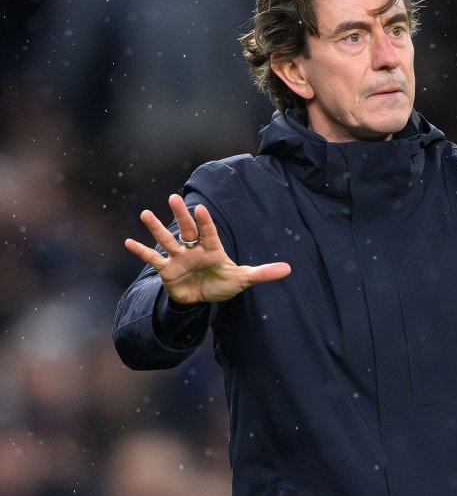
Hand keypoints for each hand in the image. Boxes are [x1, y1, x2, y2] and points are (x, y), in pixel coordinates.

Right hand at [124, 193, 291, 304]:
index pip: (209, 232)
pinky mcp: (167, 270)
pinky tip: (129, 242)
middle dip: (181, 215)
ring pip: (167, 241)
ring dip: (156, 229)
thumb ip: (263, 273)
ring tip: (145, 214)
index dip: (205, 222)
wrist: (203, 298)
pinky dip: (142, 252)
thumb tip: (288, 269)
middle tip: (173, 197)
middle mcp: (194, 249)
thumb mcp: (244, 279)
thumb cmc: (223, 283)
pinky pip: (152, 260)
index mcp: (213, 248)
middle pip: (187, 229)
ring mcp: (179, 258)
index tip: (200, 207)